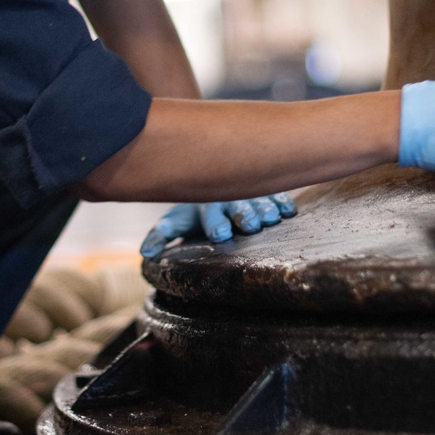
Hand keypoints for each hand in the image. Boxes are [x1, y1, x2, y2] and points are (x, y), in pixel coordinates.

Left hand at [141, 194, 296, 258]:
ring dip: (265, 209)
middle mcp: (229, 198)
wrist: (210, 182)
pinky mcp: (266, 193)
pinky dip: (283, 202)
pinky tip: (288, 212)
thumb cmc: (194, 212)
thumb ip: (161, 235)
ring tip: (271, 219)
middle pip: (237, 206)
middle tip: (250, 225)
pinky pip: (277, 195)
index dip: (215, 224)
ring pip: (259, 201)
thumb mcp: (176, 222)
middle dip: (244, 214)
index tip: (220, 235)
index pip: (210, 215)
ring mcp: (249, 194)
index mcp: (206, 205)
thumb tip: (145, 253)